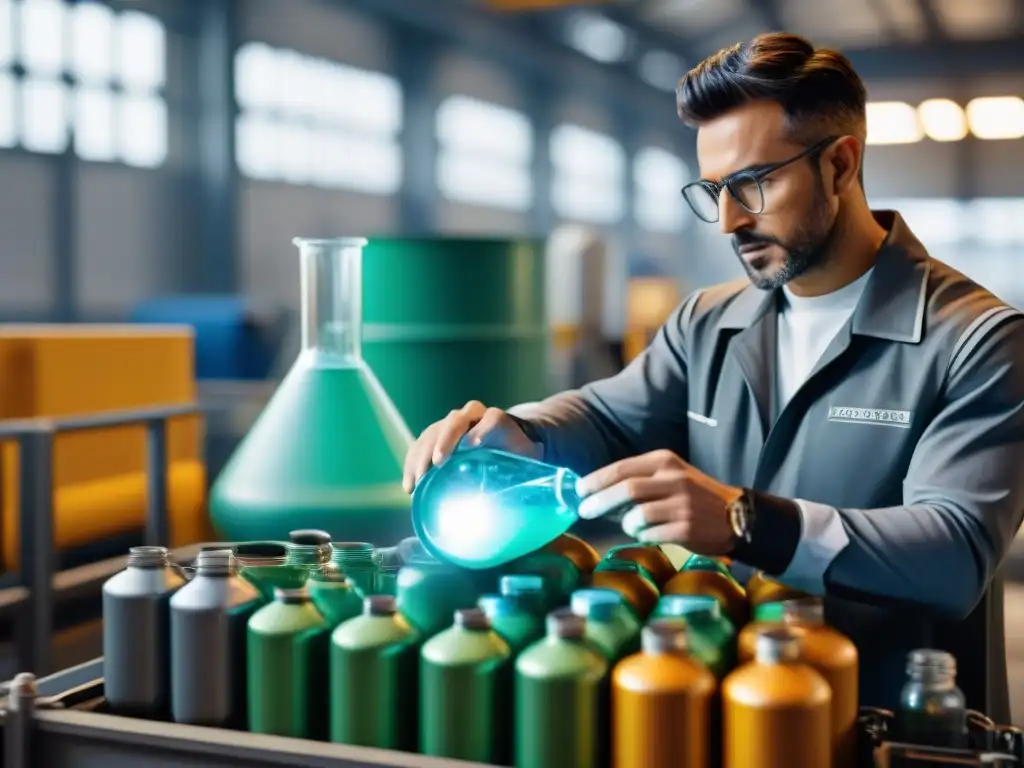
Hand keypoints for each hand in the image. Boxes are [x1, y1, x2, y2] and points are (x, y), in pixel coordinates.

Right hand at [402, 400, 541, 492]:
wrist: (503, 442)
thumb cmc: (517, 456)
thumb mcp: (527, 462)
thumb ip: (529, 474)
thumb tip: (534, 499)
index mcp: (499, 421)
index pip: (492, 419)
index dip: (482, 430)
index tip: (472, 446)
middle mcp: (473, 415)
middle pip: (456, 420)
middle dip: (445, 440)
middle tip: (437, 463)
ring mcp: (451, 423)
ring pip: (433, 431)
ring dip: (421, 455)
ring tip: (416, 482)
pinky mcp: (436, 434)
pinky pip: (420, 444)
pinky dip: (412, 463)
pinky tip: (409, 486)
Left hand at [576, 450, 742, 554]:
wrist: (737, 515)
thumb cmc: (695, 496)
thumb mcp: (670, 477)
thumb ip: (640, 481)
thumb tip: (599, 494)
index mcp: (665, 462)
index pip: (621, 469)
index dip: (596, 480)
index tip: (579, 491)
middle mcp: (673, 479)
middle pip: (625, 489)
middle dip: (598, 501)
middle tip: (585, 511)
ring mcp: (682, 504)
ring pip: (636, 514)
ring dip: (626, 523)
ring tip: (630, 526)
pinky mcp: (687, 527)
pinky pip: (651, 534)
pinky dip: (642, 536)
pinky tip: (647, 535)